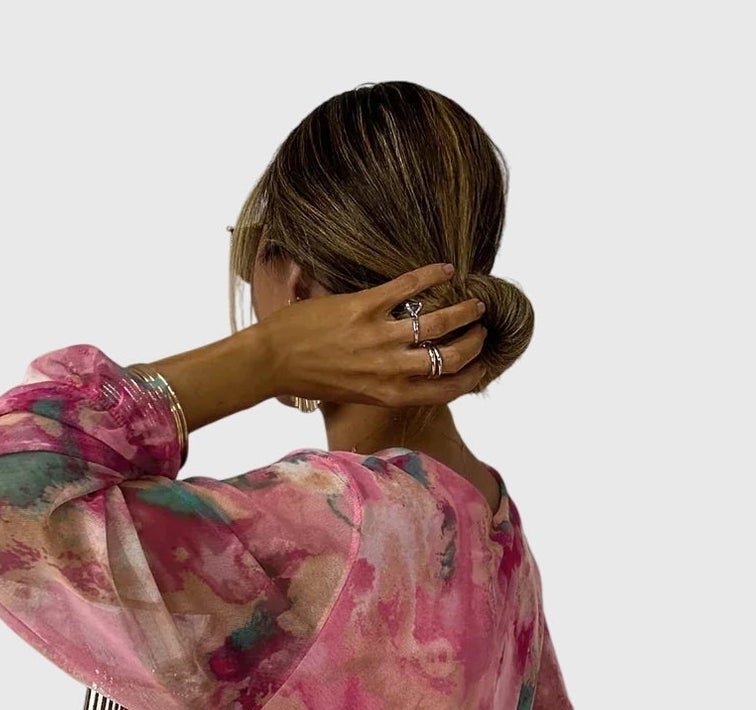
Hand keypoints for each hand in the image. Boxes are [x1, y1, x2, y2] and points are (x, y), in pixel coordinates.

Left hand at [262, 262, 488, 406]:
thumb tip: (411, 368)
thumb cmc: (311, 379)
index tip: (483, 364)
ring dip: (463, 309)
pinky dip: (433, 275)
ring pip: (438, 321)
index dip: (472, 377)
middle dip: (474, 342)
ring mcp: (379, 337)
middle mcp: (390, 369)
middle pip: (452, 357)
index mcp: (390, 394)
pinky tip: (446, 269)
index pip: (447, 390)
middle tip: (481, 328)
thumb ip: (386, 382)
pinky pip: (408, 286)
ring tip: (473, 302)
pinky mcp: (364, 307)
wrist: (272, 361)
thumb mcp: (355, 393)